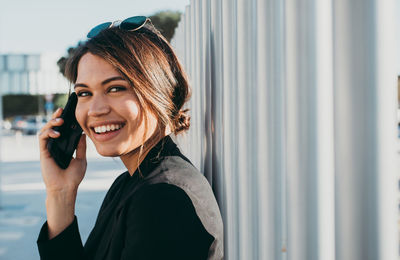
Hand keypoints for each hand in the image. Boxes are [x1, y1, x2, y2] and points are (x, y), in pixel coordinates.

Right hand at [39, 108, 86, 237]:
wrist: (66, 188)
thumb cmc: (73, 176)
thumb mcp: (81, 159)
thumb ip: (81, 146)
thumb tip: (83, 133)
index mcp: (64, 146)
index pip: (63, 130)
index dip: (65, 120)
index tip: (70, 111)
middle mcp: (55, 146)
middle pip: (53, 127)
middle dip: (56, 117)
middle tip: (61, 110)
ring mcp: (49, 149)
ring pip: (45, 130)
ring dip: (51, 123)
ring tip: (60, 120)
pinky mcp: (44, 153)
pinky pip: (42, 139)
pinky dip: (48, 133)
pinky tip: (56, 133)